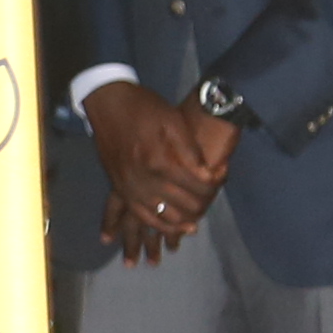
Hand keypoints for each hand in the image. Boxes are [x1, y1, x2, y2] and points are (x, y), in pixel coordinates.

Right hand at [84, 84, 234, 258]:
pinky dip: (157, 226)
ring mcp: (130, 187)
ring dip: (181, 223)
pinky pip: (140, 216)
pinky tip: (169, 229)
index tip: (223, 173)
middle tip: (213, 194)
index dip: (215, 182)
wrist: (109, 103)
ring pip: (161, 218)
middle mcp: (144, 180)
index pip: (198, 186)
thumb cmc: (145, 108)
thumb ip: (191, 151)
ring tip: (194, 223)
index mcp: (161, 162)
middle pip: (183, 206)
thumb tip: (209, 176)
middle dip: (203, 204)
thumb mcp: (174, 121)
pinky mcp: (120, 188)